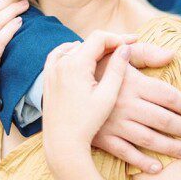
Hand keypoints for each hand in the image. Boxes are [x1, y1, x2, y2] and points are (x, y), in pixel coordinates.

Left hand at [42, 31, 132, 155]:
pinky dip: (71, 52)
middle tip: (125, 49)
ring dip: (92, 48)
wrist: (62, 142)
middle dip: (108, 43)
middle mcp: (61, 63)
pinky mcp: (47, 78)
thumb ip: (117, 69)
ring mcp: (51, 70)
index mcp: (76, 65)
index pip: (99, 38)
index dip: (118, 38)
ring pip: (74, 48)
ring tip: (108, 55)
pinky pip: (58, 55)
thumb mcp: (108, 95)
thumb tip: (125, 48)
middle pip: (87, 41)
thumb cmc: (87, 121)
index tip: (133, 43)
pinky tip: (80, 57)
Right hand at [91, 43, 180, 173]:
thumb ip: (146, 53)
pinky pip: (126, 153)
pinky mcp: (103, 138)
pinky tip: (157, 167)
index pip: (168, 96)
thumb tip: (172, 55)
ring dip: (170, 147)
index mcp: (133, 84)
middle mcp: (126, 105)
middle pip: (162, 120)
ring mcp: (114, 124)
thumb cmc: (96, 68)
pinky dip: (142, 162)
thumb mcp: (119, 56)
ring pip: (149, 139)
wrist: (63, 87)